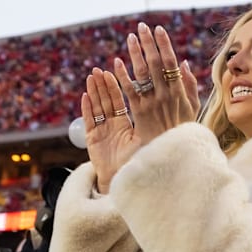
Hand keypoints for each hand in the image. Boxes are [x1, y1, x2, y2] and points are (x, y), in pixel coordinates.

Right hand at [82, 68, 140, 193]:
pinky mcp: (92, 139)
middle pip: (106, 102)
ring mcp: (101, 132)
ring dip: (94, 92)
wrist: (125, 182)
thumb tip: (165, 109)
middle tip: (99, 69)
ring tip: (91, 77)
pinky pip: (89, 121)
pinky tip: (85, 96)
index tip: (114, 71)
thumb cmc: (138, 164)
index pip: (120, 102)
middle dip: (102, 85)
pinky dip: (87, 109)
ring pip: (97, 108)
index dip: (116, 87)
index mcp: (125, 126)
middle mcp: (112, 127)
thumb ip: (151, 126)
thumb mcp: (146, 142)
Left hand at [113, 23, 198, 145]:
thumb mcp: (193, 108)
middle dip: (148, 43)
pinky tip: (116, 63)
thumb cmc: (183, 130)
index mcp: (179, 91)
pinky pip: (129, 91)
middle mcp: (165, 95)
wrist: (173, 154)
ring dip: (135, 54)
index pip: (171, 62)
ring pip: (142, 73)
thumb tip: (184, 63)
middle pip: (156, 63)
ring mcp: (151, 103)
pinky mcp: (139, 112)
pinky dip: (122, 76)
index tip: (158, 30)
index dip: (164, 44)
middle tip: (142, 27)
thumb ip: (190, 85)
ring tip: (130, 38)